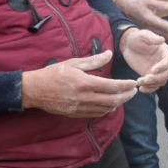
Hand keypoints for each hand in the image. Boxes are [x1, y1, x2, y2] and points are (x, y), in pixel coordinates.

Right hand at [21, 51, 137, 117]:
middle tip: (134, 91)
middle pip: (113, 100)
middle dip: (127, 96)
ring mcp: (80, 107)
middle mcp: (84, 97)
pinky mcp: (76, 114)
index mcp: (85, 83)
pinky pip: (97, 114)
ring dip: (118, 103)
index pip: (112, 86)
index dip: (126, 85)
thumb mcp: (73, 63)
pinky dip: (107, 110)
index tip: (134, 83)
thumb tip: (109, 54)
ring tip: (125, 96)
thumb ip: (94, 60)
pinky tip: (111, 104)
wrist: (34, 90)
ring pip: (106, 108)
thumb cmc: (53, 74)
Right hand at [116, 0, 167, 40]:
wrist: (124, 9)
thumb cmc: (137, 3)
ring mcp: (149, 31)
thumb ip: (160, 5)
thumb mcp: (148, 1)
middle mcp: (150, 28)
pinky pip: (161, 36)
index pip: (167, 27)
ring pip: (165, 37)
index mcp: (150, 20)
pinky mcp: (149, 32)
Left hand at [120, 29, 167, 92]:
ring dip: (152, 84)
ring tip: (140, 81)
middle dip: (157, 78)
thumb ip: (152, 38)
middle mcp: (164, 63)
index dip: (163, 67)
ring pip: (161, 81)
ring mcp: (158, 71)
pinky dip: (149, 89)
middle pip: (167, 74)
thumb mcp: (143, 35)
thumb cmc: (137, 38)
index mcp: (165, 52)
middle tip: (145, 78)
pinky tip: (140, 89)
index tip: (152, 70)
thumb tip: (162, 39)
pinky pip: (154, 85)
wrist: (128, 45)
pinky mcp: (151, 76)